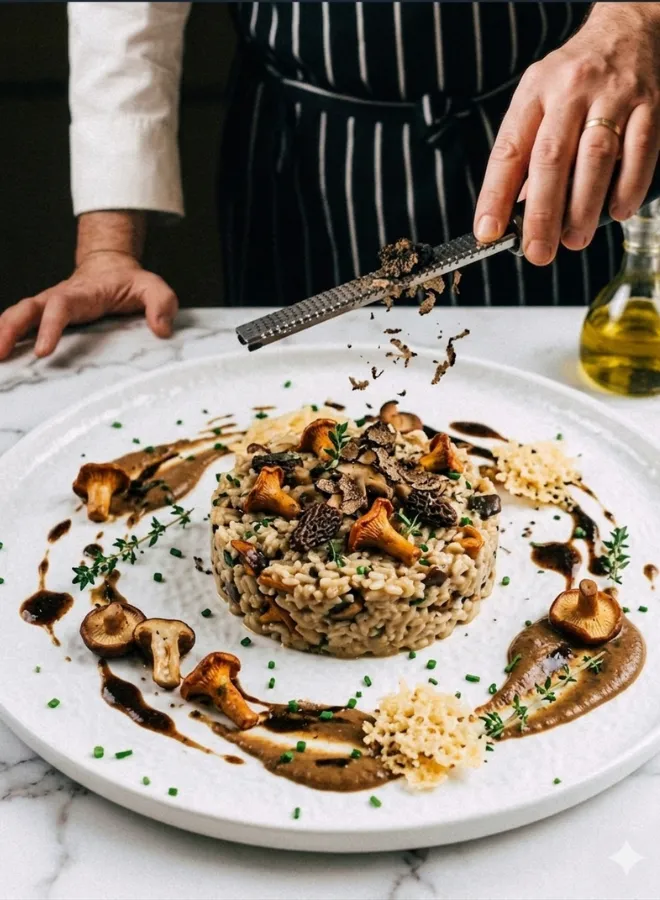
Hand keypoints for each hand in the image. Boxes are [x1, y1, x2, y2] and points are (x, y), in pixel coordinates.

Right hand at [0, 251, 177, 360]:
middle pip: (26, 309)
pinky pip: (20, 325)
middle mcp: (58, 298)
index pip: (61, 306)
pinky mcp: (44, 316)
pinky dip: (7, 337)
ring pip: (17, 315)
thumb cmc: (131, 283)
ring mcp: (48, 306)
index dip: (50, 327)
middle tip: (0, 354)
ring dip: (2, 334)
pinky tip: (1, 356)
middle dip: (9, 329)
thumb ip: (162, 304)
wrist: (111, 269)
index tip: (42, 351)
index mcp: (83, 293)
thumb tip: (162, 330)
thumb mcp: (153, 288)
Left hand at [474, 2, 659, 264]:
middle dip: (542, 213)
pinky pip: (640, 151)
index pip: (509, 149)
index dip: (495, 195)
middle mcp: (572, 91)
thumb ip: (526, 153)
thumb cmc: (576, 78)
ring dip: (583, 207)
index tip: (488, 231)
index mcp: (535, 93)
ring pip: (595, 158)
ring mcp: (613, 97)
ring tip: (574, 240)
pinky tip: (617, 211)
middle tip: (538, 252)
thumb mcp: (539, 102)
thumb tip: (511, 212)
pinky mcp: (650, 105)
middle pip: (552, 158)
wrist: (629, 29)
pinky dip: (628, 187)